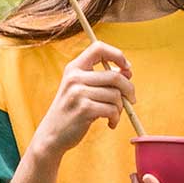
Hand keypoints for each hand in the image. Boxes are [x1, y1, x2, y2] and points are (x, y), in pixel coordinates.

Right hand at [34, 40, 135, 158]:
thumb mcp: (82, 89)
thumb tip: (128, 71)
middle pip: (114, 76)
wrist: (52, 134)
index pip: (99, 48)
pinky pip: (112, 110)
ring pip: (115, 95)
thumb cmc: (72, 111)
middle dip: (129, 89)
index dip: (117, 55)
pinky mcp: (84, 109)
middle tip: (131, 99)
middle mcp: (75, 77)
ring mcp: (78, 93)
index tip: (126, 68)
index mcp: (74, 68)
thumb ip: (102, 79)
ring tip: (114, 115)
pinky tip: (110, 123)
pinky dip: (115, 118)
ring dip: (120, 108)